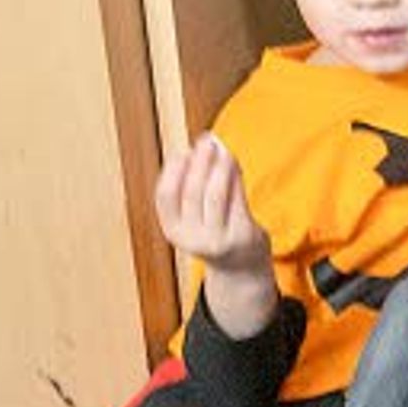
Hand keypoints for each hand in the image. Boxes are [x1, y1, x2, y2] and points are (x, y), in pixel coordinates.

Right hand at [155, 135, 275, 301]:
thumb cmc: (214, 229)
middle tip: (206, 140)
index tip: (183, 151)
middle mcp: (191, 239)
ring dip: (219, 166)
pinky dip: (235, 177)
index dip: (173, 170)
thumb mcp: (193, 213)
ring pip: (215, 193)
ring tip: (223, 149)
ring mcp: (217, 239)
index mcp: (172, 230)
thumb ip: (191, 183)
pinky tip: (234, 163)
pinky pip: (237, 199)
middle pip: (192, 191)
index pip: (165, 195)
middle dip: (199, 161)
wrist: (241, 266)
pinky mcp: (241, 236)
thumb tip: (203, 144)